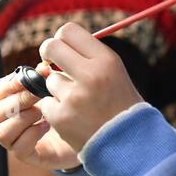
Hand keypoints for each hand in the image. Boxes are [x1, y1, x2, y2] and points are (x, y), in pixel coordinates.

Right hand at [0, 67, 81, 171]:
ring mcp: (16, 141)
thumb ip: (48, 77)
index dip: (8, 85)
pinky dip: (32, 135)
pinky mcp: (28, 156)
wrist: (87, 135)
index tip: (27, 79)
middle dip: (19, 101)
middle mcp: (8, 122)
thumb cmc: (69, 108)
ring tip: (43, 112)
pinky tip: (48, 126)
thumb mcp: (59, 88)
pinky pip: (18, 148)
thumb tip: (43, 68)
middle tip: (40, 95)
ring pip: (1, 132)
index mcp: (11, 102)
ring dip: (22, 119)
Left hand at [15, 22, 147, 156]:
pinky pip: (47, 104)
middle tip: (50, 64)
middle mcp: (91, 75)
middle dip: (47, 55)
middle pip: (50, 47)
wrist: (129, 144)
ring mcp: (75, 97)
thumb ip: (89, 57)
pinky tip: (74, 118)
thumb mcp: (114, 73)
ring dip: (57, 90)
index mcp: (106, 60)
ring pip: (49, 80)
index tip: (61, 50)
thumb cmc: (120, 106)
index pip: (69, 31)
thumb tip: (57, 44)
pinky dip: (56, 111)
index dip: (60, 39)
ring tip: (77, 103)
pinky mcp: (62, 117)